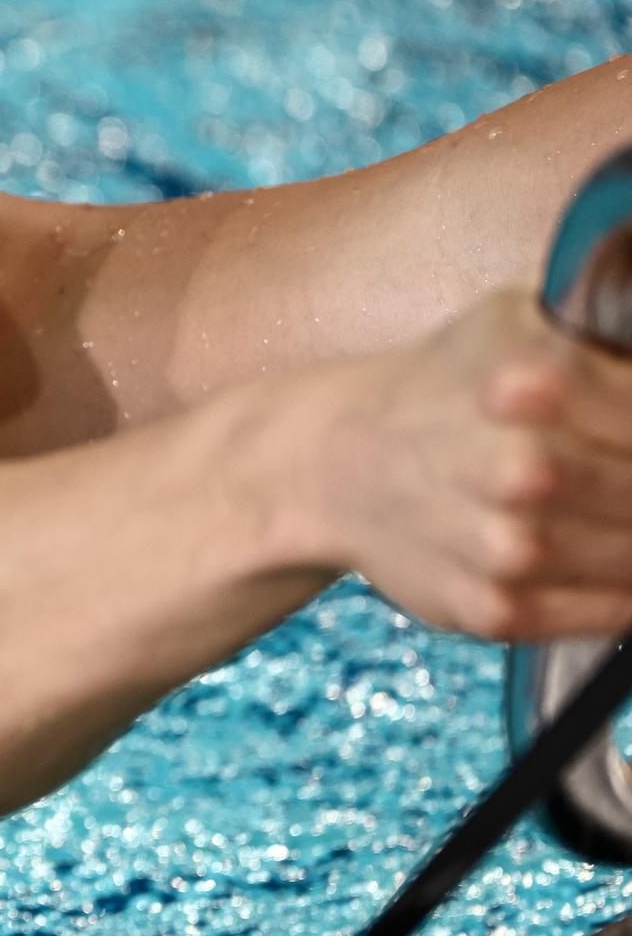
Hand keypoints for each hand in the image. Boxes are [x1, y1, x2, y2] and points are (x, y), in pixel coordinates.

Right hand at [311, 284, 631, 640]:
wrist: (332, 464)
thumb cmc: (437, 388)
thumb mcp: (512, 322)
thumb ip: (601, 339)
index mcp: (529, 385)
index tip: (622, 429)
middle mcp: (519, 471)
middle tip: (615, 473)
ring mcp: (506, 549)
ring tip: (604, 506)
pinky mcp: (493, 610)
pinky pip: (606, 612)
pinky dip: (620, 591)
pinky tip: (599, 554)